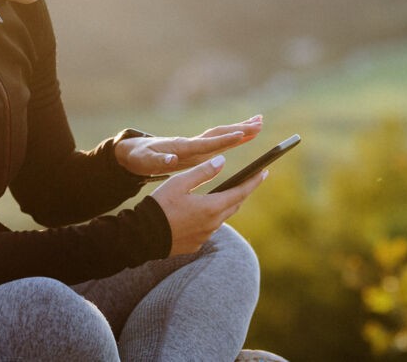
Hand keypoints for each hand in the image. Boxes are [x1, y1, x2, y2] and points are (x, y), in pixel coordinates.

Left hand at [115, 115, 262, 177]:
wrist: (132, 152)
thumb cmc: (138, 158)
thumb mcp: (145, 162)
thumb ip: (158, 162)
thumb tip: (171, 160)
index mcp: (182, 147)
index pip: (207, 143)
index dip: (224, 140)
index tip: (241, 134)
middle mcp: (191, 143)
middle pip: (220, 134)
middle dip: (240, 129)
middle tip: (261, 122)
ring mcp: (194, 144)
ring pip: (221, 134)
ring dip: (240, 129)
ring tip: (260, 122)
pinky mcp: (195, 148)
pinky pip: (218, 141)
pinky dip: (233, 136)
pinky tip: (243, 135)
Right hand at [150, 154, 267, 254]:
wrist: (142, 236)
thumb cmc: (160, 206)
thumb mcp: (179, 183)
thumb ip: (202, 172)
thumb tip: (222, 161)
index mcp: (211, 208)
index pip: (240, 192)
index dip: (254, 181)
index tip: (264, 171)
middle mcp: (212, 224)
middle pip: (234, 205)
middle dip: (243, 191)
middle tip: (250, 180)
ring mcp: (205, 236)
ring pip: (221, 217)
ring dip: (225, 204)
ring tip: (226, 192)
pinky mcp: (196, 244)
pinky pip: (208, 228)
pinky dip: (210, 217)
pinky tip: (202, 211)